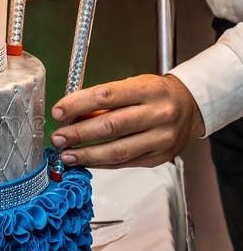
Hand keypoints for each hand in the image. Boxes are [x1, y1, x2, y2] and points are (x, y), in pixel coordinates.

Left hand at [49, 74, 205, 168]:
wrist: (191, 107)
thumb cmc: (156, 94)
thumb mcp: (133, 86)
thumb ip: (104, 102)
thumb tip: (72, 116)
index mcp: (149, 90)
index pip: (106, 96)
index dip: (78, 104)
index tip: (58, 111)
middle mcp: (158, 114)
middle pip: (111, 126)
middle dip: (79, 134)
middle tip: (58, 138)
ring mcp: (161, 138)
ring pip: (117, 151)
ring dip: (87, 155)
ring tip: (67, 155)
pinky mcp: (159, 158)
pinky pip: (124, 163)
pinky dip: (101, 164)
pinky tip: (86, 161)